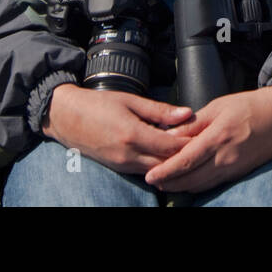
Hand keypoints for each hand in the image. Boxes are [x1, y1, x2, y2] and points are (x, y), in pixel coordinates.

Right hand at [42, 84, 193, 173]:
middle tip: (201, 145)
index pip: (171, 146)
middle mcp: (128, 154)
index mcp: (133, 135)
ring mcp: (122, 164)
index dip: (190, 142)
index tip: (204, 135)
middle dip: (185, 155)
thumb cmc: (97, 104)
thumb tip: (186, 113)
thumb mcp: (130, 100)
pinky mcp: (118, 168)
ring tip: (188, 150)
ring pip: (157, 170)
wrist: (66, 117)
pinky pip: (145, 170)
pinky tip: (166, 154)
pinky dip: (158, 164)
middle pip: (167, 163)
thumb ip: (159, 110)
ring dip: (172, 162)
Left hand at [144, 86, 271, 193]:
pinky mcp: (239, 173)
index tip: (149, 176)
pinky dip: (196, 184)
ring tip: (165, 181)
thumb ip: (192, 124)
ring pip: (200, 185)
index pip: (185, 162)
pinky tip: (187, 179)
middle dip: (169, 183)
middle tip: (152, 180)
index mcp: (218, 138)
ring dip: (181, 186)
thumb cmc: (249, 105)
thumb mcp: (217, 106)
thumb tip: (167, 135)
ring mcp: (233, 169)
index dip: (165, 172)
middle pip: (190, 180)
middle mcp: (226, 158)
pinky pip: (212, 184)